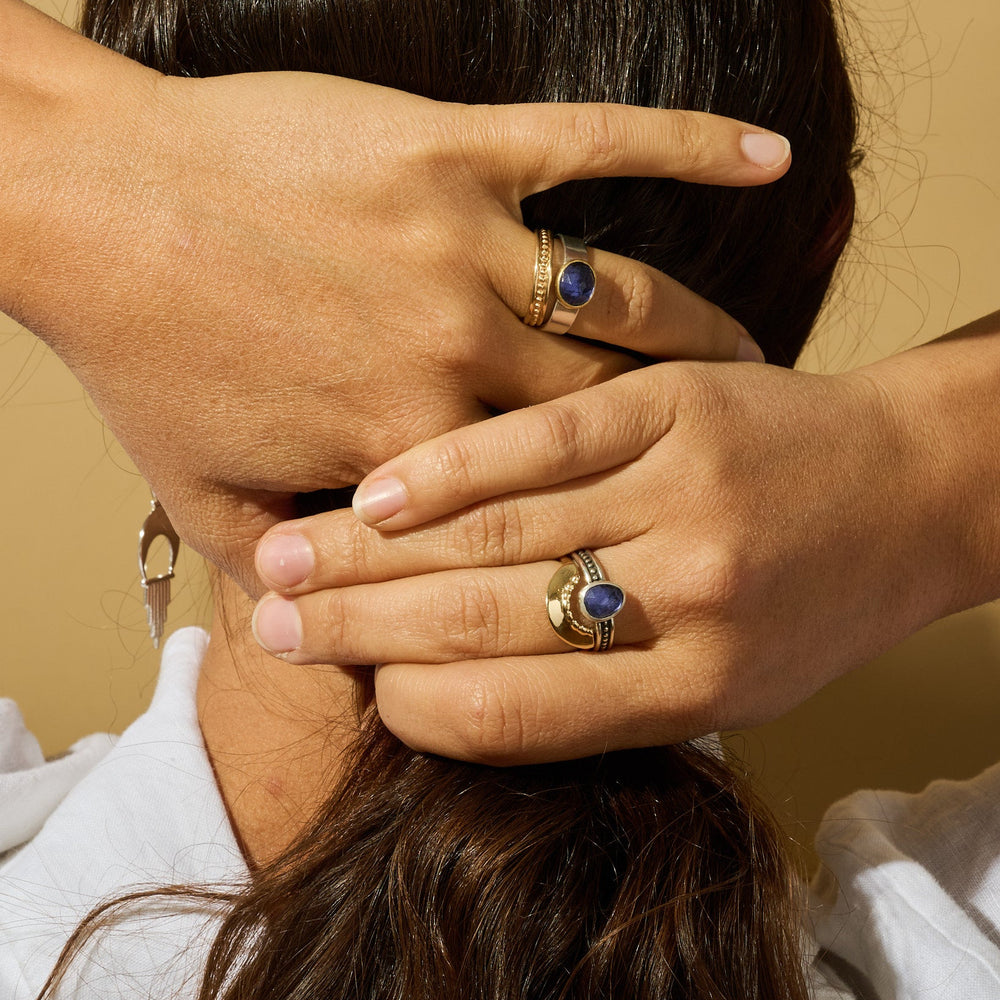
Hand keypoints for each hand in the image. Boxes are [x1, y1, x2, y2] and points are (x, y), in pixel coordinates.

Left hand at [3, 3, 784, 592]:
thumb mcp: (205, 497)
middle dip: (677, 452)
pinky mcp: (461, 150)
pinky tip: (770, 160)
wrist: (91, 202)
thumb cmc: (148, 353)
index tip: (660, 551)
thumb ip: (297, 568)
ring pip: (630, 303)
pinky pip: (599, 146)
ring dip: (709, 335)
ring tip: (760, 366)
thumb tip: (348, 634)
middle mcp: (457, 355)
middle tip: (735, 477)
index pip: (538, 514)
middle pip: (603, 419)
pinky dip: (690, 146)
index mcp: (408, 448)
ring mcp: (465, 245)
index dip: (603, 531)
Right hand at [251, 358, 960, 762]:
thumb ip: (601, 701)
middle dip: (360, 631)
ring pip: (494, 531)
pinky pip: (539, 442)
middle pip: (483, 620)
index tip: (354, 688)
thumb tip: (447, 699)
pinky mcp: (673, 405)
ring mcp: (679, 491)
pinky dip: (451, 469)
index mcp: (695, 688)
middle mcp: (686, 598)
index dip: (412, 705)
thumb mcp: (729, 690)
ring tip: (284, 562)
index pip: (511, 714)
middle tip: (274, 632)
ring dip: (374, 553)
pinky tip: (377, 489)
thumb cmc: (809, 603)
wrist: (905, 488)